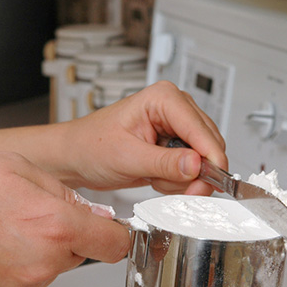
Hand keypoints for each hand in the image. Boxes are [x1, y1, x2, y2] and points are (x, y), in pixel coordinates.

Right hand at [0, 151, 128, 286]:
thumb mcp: (14, 166)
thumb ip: (62, 192)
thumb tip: (90, 212)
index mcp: (54, 227)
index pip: (116, 244)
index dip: (115, 232)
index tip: (111, 226)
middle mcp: (42, 264)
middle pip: (81, 253)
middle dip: (67, 234)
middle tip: (29, 211)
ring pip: (50, 266)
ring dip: (38, 248)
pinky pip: (24, 279)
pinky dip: (14, 264)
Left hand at [64, 81, 227, 195]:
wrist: (76, 157)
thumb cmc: (90, 146)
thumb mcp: (127, 157)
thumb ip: (165, 162)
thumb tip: (196, 165)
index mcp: (164, 99)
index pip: (201, 130)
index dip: (210, 159)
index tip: (210, 183)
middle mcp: (175, 109)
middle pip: (209, 146)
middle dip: (193, 174)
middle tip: (172, 187)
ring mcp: (177, 128)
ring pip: (203, 162)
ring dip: (181, 179)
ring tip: (152, 176)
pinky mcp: (175, 146)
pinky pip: (192, 170)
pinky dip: (176, 181)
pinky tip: (155, 177)